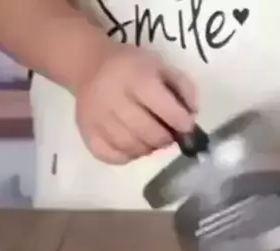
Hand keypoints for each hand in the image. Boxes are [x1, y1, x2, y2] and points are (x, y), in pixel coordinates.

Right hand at [75, 44, 197, 163]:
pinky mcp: (86, 132)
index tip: (187, 126)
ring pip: (130, 146)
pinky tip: (134, 145)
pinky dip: (128, 156)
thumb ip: (184, 88)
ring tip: (152, 139)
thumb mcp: (162, 67)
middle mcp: (113, 97)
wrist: (90, 65)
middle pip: (147, 131)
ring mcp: (96, 117)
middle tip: (169, 135)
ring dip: (149, 148)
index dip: (181, 122)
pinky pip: (110, 156)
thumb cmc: (133, 67)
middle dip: (165, 138)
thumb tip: (192, 115)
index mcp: (136, 76)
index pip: (164, 107)